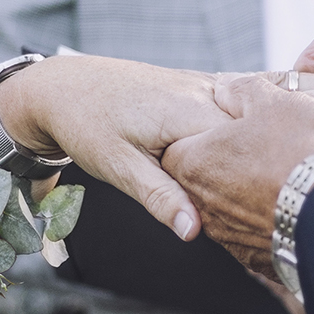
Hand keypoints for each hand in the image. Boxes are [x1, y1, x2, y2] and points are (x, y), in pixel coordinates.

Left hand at [0, 55, 229, 238]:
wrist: (63, 87)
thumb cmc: (85, 124)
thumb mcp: (120, 168)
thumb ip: (161, 198)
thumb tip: (194, 230)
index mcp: (190, 111)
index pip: (245, 150)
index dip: (245, 182)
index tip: (238, 208)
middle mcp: (204, 91)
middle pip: (250, 136)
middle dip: (249, 167)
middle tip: (239, 202)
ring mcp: (203, 84)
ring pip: (245, 122)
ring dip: (244, 149)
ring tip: (236, 179)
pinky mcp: (198, 85)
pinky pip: (231, 110)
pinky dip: (235, 131)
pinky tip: (231, 152)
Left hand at [0, 57, 313, 241]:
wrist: (65, 92)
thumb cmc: (91, 127)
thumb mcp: (118, 163)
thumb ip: (161, 195)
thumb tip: (191, 234)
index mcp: (192, 117)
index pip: (257, 118)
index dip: (306, 116)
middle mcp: (207, 105)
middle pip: (276, 102)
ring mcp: (210, 102)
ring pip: (271, 99)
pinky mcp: (207, 102)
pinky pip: (256, 99)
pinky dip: (289, 99)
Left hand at [163, 76, 313, 278]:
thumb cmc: (301, 150)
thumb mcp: (273, 101)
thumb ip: (242, 91)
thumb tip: (228, 90)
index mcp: (194, 162)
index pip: (180, 142)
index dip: (208, 128)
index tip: (234, 125)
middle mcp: (201, 204)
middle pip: (206, 175)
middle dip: (230, 161)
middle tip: (264, 146)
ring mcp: (227, 235)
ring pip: (231, 205)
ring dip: (251, 191)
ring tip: (285, 174)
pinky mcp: (254, 258)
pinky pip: (255, 231)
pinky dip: (269, 217)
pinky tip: (294, 203)